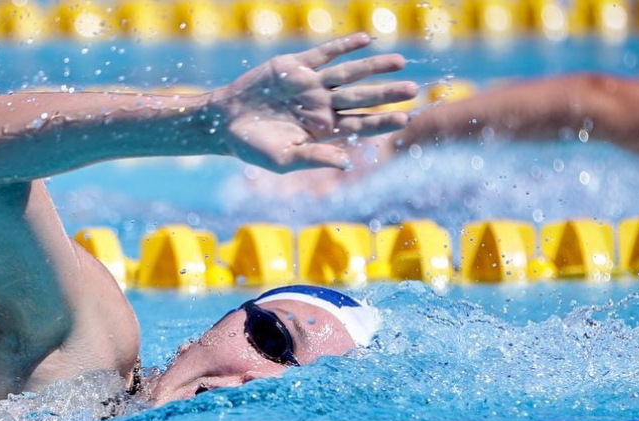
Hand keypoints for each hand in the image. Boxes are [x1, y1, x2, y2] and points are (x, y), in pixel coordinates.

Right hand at [208, 33, 417, 172]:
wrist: (224, 121)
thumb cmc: (253, 146)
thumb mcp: (283, 159)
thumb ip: (315, 157)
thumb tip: (346, 163)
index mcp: (322, 129)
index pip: (360, 124)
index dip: (382, 121)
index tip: (404, 119)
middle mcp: (321, 105)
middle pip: (361, 97)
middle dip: (387, 93)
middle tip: (414, 89)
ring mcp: (310, 84)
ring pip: (348, 73)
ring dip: (373, 67)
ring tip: (400, 61)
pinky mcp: (295, 66)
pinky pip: (324, 54)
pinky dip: (344, 46)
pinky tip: (365, 40)